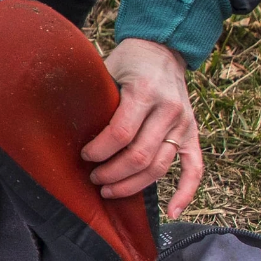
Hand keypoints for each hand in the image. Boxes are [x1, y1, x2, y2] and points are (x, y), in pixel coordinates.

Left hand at [81, 38, 202, 219]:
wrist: (162, 49)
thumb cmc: (127, 61)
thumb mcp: (107, 69)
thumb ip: (94, 97)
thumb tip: (65, 128)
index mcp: (145, 92)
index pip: (121, 134)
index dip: (99, 151)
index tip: (84, 156)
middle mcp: (169, 109)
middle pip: (139, 156)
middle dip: (112, 173)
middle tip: (93, 178)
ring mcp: (183, 124)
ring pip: (160, 167)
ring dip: (132, 185)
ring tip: (109, 191)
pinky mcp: (192, 133)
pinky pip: (195, 167)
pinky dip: (186, 192)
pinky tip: (173, 211)